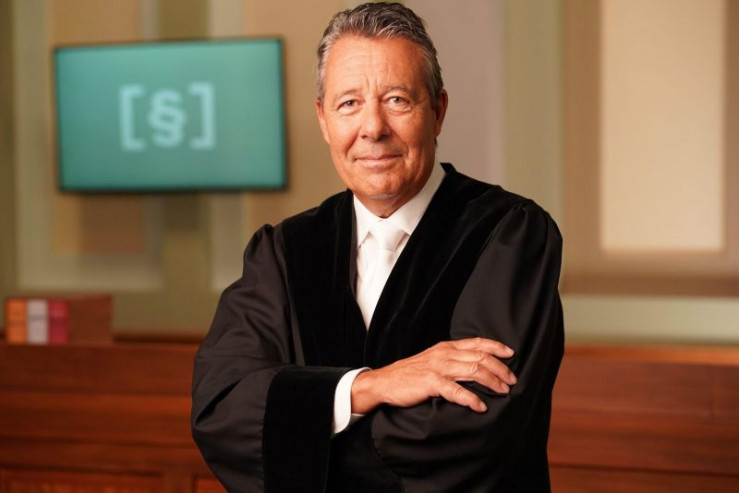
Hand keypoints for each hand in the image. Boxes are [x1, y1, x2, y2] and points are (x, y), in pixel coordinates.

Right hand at [351, 337, 515, 413]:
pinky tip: (480, 406)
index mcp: (446, 347)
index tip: (511, 354)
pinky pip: (456, 391)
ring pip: (473, 371)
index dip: (496, 347)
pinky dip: (471, 399)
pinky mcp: (431, 383)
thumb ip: (452, 359)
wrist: (386, 382)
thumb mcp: (433, 360)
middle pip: (480, 357)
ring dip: (492, 382)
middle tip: (512, 380)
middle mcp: (445, 354)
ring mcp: (438, 368)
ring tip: (504, 391)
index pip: (476, 343)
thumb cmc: (411, 373)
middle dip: (500, 368)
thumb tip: (476, 365)